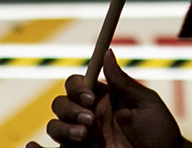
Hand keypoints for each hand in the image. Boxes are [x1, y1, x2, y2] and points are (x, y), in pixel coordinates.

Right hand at [30, 50, 188, 147]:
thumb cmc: (158, 130)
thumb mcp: (145, 103)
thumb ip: (123, 82)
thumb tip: (107, 52)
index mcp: (103, 99)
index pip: (77, 84)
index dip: (78, 87)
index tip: (90, 96)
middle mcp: (88, 116)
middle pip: (60, 104)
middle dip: (70, 109)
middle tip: (90, 120)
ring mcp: (82, 138)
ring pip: (54, 127)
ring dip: (63, 128)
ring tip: (86, 136)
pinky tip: (32, 146)